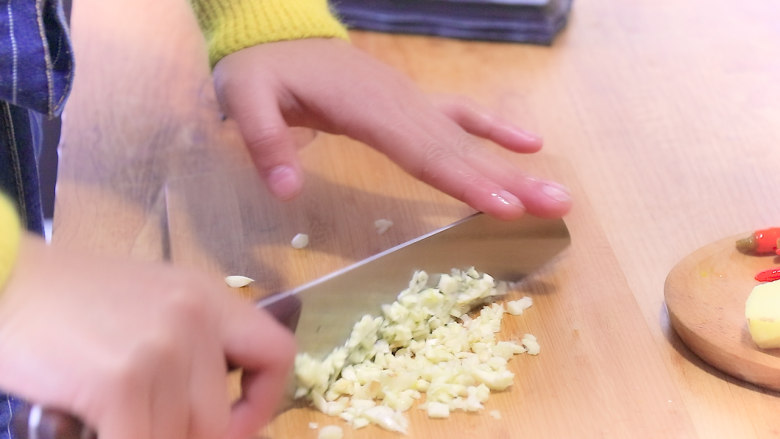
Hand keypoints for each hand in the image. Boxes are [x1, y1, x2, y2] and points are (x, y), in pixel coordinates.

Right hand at [0, 235, 294, 438]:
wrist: (9, 282)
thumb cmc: (70, 298)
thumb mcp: (153, 306)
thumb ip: (191, 347)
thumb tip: (211, 414)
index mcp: (211, 297)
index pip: (277, 355)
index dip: (261, 403)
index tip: (234, 427)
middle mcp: (197, 319)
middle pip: (219, 419)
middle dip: (187, 438)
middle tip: (151, 426)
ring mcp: (163, 349)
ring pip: (180, 437)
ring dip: (149, 438)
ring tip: (118, 421)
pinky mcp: (122, 381)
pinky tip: (103, 430)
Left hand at [212, 38, 571, 220]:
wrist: (273, 30)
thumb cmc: (258, 69)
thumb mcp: (243, 97)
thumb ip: (264, 139)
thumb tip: (287, 189)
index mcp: (365, 107)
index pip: (422, 151)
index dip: (464, 180)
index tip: (504, 208)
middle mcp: (400, 104)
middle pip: (459, 148)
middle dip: (508, 181)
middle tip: (557, 206)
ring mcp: (409, 99)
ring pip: (467, 137)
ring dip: (512, 167)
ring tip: (554, 192)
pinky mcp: (408, 101)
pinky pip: (459, 113)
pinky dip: (493, 127)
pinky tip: (528, 143)